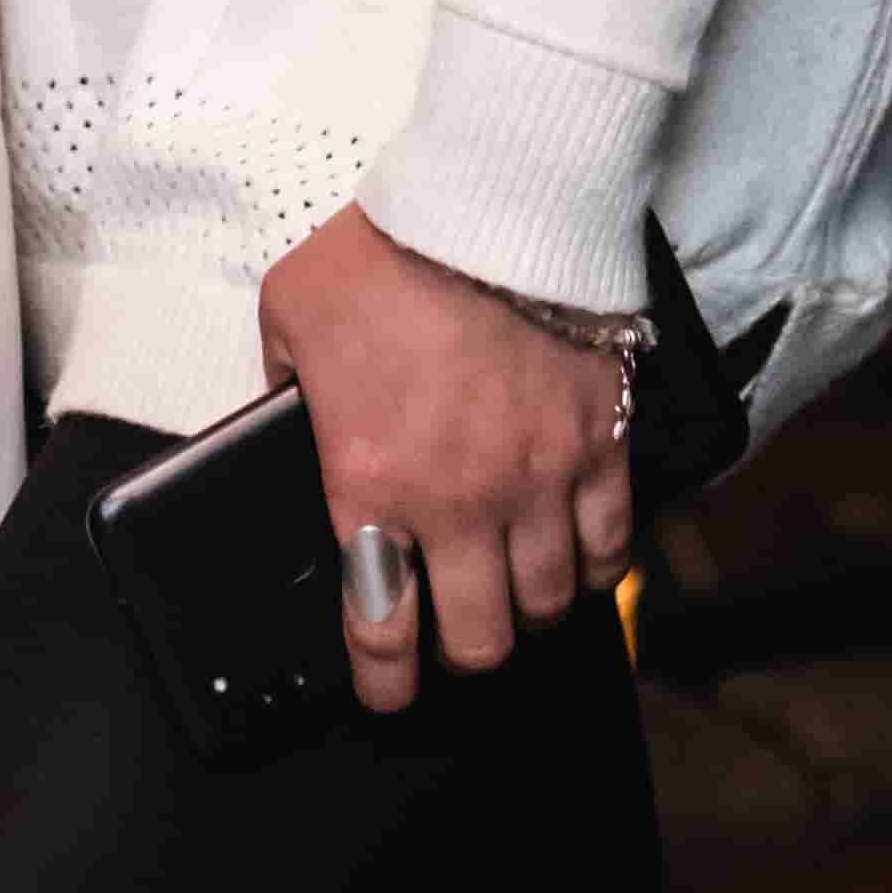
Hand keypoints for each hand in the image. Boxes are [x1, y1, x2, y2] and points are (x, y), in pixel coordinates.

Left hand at [260, 201, 635, 706]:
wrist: (491, 201)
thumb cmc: (385, 253)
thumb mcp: (292, 317)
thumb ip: (282, 387)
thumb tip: (283, 422)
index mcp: (375, 484)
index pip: (382, 629)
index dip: (383, 682)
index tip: (384, 691)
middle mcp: (462, 504)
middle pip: (479, 640)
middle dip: (460, 652)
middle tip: (450, 633)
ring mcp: (540, 480)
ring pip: (548, 604)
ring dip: (526, 611)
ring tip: (510, 593)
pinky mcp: (599, 446)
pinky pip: (609, 546)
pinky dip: (593, 567)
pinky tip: (573, 556)